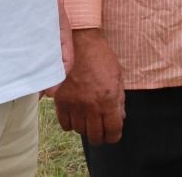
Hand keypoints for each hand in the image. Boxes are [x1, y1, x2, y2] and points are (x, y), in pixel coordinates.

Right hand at [53, 29, 124, 144]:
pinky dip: (70, 124)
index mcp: (109, 100)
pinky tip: (75, 116)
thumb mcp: (118, 77)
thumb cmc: (102, 58)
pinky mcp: (61, 101)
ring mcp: (75, 104)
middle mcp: (92, 106)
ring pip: (80, 131)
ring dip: (85, 129)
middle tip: (100, 132)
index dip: (114, 136)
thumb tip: (120, 118)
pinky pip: (65, 124)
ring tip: (88, 121)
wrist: (81, 43)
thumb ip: (119, 100)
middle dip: (100, 137)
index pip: (113, 131)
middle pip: (95, 136)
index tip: (113, 135)